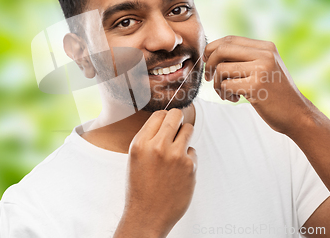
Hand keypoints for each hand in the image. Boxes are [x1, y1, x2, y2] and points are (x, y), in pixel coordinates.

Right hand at [115, 109, 196, 237]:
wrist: (147, 215)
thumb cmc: (140, 187)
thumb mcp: (136, 158)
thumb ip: (149, 139)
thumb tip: (167, 120)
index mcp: (140, 143)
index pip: (159, 115)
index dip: (165, 117)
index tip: (167, 123)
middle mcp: (157, 146)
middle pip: (176, 115)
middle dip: (178, 119)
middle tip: (178, 127)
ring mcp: (175, 156)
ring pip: (189, 129)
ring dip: (185, 136)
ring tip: (177, 151)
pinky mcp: (190, 166)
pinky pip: (193, 151)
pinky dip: (188, 158)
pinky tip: (178, 172)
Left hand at [203, 35, 317, 134]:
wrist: (297, 115)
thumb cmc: (275, 93)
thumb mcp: (265, 67)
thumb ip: (245, 57)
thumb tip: (212, 51)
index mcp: (266, 47)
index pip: (229, 39)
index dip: (212, 49)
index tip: (207, 62)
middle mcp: (265, 54)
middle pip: (222, 50)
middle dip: (209, 64)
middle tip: (209, 78)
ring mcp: (261, 69)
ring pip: (221, 69)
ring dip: (217, 84)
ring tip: (227, 93)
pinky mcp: (256, 86)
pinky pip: (225, 85)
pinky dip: (224, 94)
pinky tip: (235, 99)